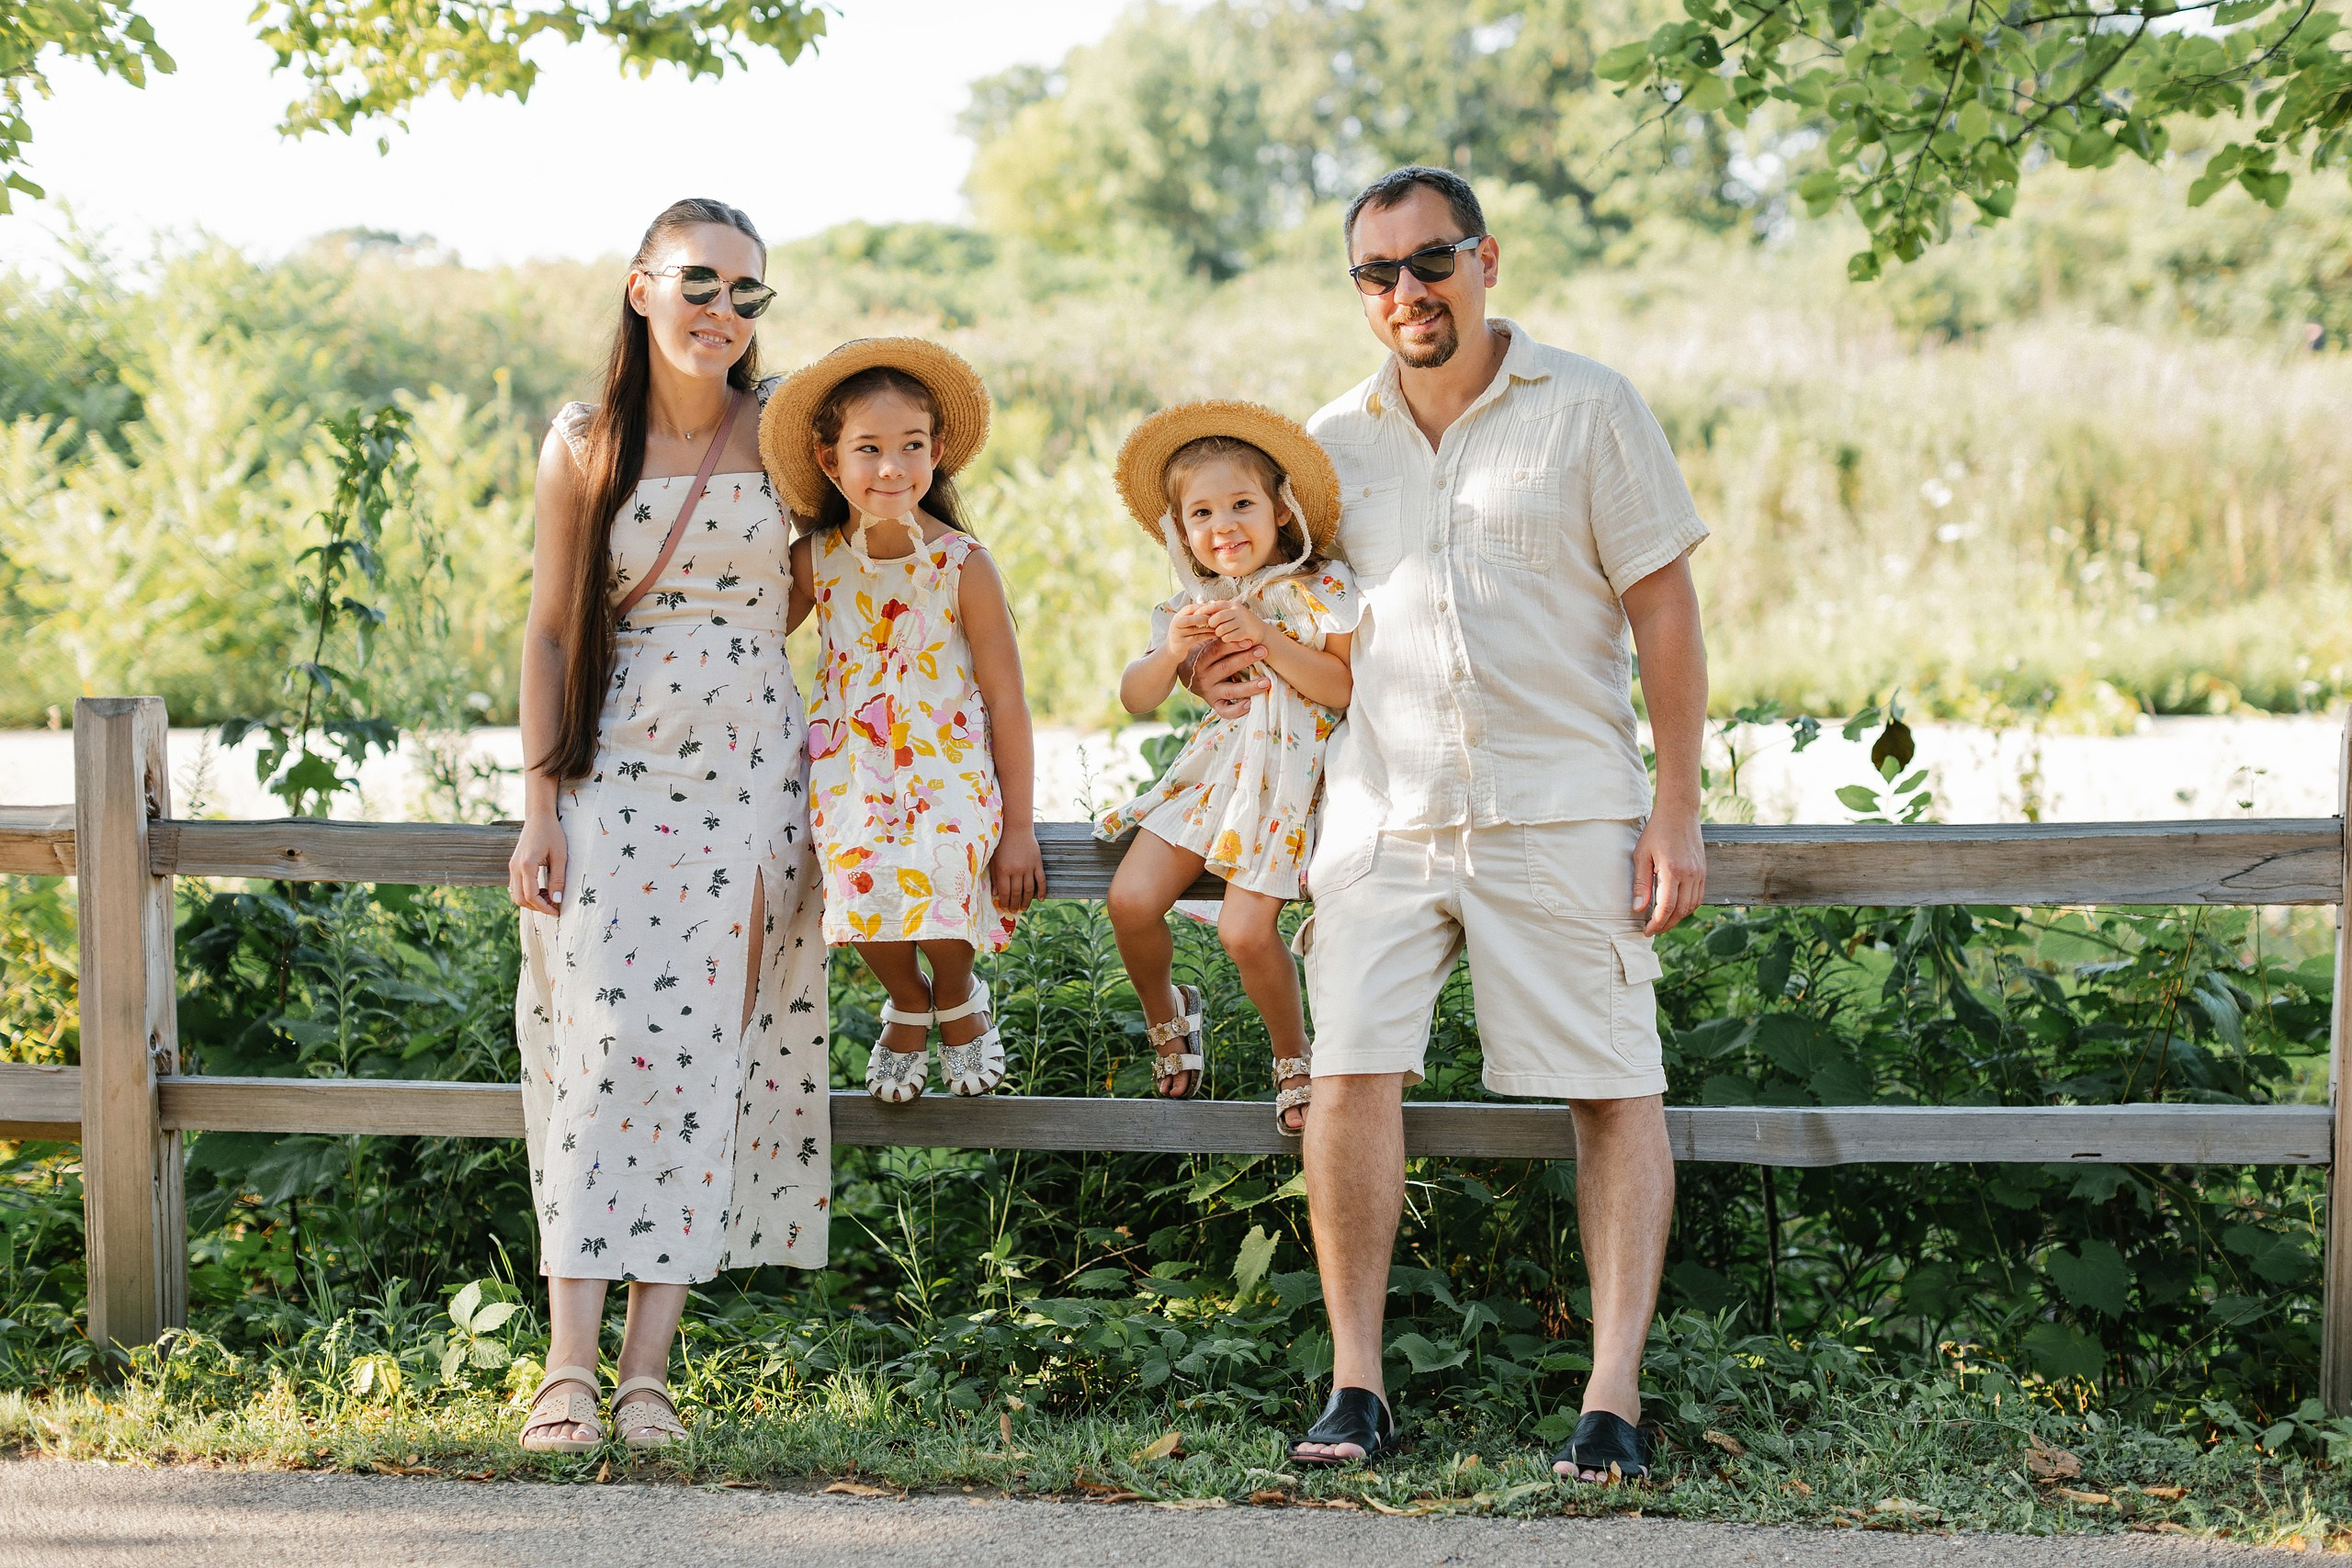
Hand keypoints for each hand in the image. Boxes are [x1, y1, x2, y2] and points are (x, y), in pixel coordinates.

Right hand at [508, 814, 567, 916]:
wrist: (539, 817)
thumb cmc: (552, 833)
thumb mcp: (560, 856)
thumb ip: (558, 879)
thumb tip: (557, 900)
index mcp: (526, 865)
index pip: (531, 896)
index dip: (544, 907)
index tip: (557, 911)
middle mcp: (515, 868)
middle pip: (520, 899)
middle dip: (537, 907)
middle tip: (554, 907)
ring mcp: (512, 867)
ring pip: (516, 895)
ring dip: (531, 901)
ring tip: (549, 898)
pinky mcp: (513, 865)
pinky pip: (516, 886)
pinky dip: (527, 893)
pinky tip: (542, 889)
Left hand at [991, 823, 1045, 912]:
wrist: (1016, 828)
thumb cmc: (1001, 843)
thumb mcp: (993, 859)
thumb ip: (994, 877)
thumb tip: (995, 894)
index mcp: (1003, 869)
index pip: (1004, 892)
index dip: (1005, 902)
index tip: (1004, 909)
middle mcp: (1016, 870)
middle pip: (1016, 892)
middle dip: (1015, 904)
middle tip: (1014, 911)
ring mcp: (1028, 867)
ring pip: (1029, 889)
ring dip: (1026, 901)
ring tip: (1024, 908)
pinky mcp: (1037, 863)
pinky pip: (1041, 880)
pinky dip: (1041, 891)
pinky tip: (1040, 899)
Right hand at [1164, 602, 1219, 657]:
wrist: (1172, 650)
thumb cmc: (1183, 633)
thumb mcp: (1185, 622)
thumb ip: (1195, 615)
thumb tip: (1212, 605)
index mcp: (1178, 616)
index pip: (1190, 608)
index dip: (1203, 607)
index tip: (1214, 608)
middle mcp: (1176, 623)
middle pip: (1193, 618)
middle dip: (1206, 617)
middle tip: (1218, 618)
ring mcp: (1178, 634)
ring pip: (1197, 629)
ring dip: (1210, 627)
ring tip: (1219, 626)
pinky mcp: (1182, 644)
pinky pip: (1198, 638)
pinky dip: (1208, 635)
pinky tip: (1215, 634)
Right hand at [1182, 639, 1268, 718]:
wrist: (1187, 677)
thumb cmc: (1203, 657)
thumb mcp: (1204, 646)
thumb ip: (1218, 638)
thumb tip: (1236, 620)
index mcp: (1201, 660)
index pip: (1216, 650)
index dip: (1232, 645)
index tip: (1249, 640)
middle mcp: (1204, 677)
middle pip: (1225, 668)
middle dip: (1245, 659)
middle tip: (1263, 651)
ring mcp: (1210, 692)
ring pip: (1230, 690)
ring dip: (1249, 687)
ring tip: (1267, 682)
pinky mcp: (1214, 705)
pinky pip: (1226, 711)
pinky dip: (1238, 710)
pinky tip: (1251, 705)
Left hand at [1202, 600, 1270, 646]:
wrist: (1261, 633)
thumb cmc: (1241, 624)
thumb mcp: (1231, 615)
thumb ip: (1218, 613)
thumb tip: (1198, 613)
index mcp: (1231, 605)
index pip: (1213, 605)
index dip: (1203, 611)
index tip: (1195, 617)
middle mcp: (1237, 610)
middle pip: (1216, 618)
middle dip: (1211, 625)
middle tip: (1213, 629)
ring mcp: (1242, 620)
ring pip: (1220, 629)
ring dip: (1219, 634)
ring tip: (1224, 634)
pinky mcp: (1246, 631)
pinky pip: (1228, 637)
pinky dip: (1226, 639)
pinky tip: (1231, 638)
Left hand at [1631, 807, 1704, 935]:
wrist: (1680, 812)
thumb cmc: (1657, 831)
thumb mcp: (1642, 855)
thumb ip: (1641, 884)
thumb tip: (1638, 909)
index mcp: (1672, 871)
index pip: (1666, 908)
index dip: (1656, 924)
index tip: (1646, 931)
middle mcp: (1690, 875)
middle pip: (1681, 911)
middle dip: (1666, 925)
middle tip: (1652, 929)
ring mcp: (1699, 873)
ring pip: (1692, 906)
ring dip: (1678, 917)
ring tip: (1662, 921)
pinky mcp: (1703, 871)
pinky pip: (1698, 896)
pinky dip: (1687, 907)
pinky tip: (1675, 907)